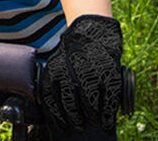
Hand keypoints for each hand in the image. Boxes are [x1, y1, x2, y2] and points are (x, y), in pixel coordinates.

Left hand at [40, 15, 122, 131]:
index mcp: (57, 72)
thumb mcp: (57, 63)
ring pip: (91, 105)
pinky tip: (106, 119)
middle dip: (77, 120)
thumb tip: (49, 105)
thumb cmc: (73, 50)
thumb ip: (54, 82)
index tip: (62, 126)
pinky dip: (107, 113)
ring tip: (93, 122)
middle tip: (80, 126)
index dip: (59, 118)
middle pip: (73, 107)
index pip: (55, 102)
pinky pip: (108, 100)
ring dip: (92, 118)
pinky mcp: (108, 75)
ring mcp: (92, 75)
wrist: (92, 31)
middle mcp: (73, 74)